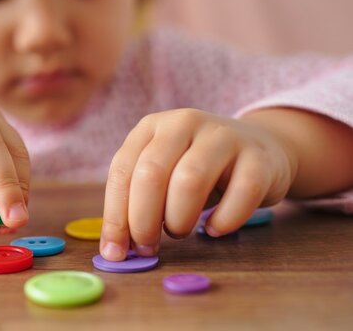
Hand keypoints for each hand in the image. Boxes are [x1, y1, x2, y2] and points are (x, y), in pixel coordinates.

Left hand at [100, 108, 297, 259]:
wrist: (260, 148)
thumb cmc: (198, 169)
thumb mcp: (162, 174)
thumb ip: (136, 202)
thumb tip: (116, 250)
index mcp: (151, 126)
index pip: (121, 170)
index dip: (115, 216)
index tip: (116, 252)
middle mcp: (184, 123)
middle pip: (151, 174)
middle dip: (143, 220)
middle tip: (147, 247)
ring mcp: (224, 136)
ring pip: (190, 181)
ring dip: (179, 219)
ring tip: (180, 231)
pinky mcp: (259, 157)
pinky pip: (240, 193)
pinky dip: (224, 220)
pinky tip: (215, 228)